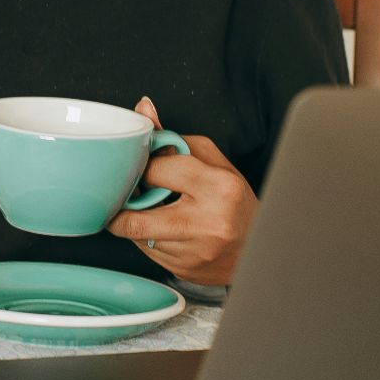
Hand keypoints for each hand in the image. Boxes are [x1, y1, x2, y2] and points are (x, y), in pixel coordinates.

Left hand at [105, 98, 256, 286]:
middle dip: (123, 204)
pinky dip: (147, 238)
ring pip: (138, 236)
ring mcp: (195, 252)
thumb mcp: (212, 162)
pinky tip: (164, 229)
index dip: (144, 167)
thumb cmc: (233, 200)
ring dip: (135, 220)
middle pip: (135, 218)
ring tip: (153, 209)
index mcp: (219, 187)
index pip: (157, 171)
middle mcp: (208, 223)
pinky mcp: (185, 270)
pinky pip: (147, 252)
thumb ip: (174, 139)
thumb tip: (142, 110)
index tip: (145, 167)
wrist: (257, 248)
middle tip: (128, 193)